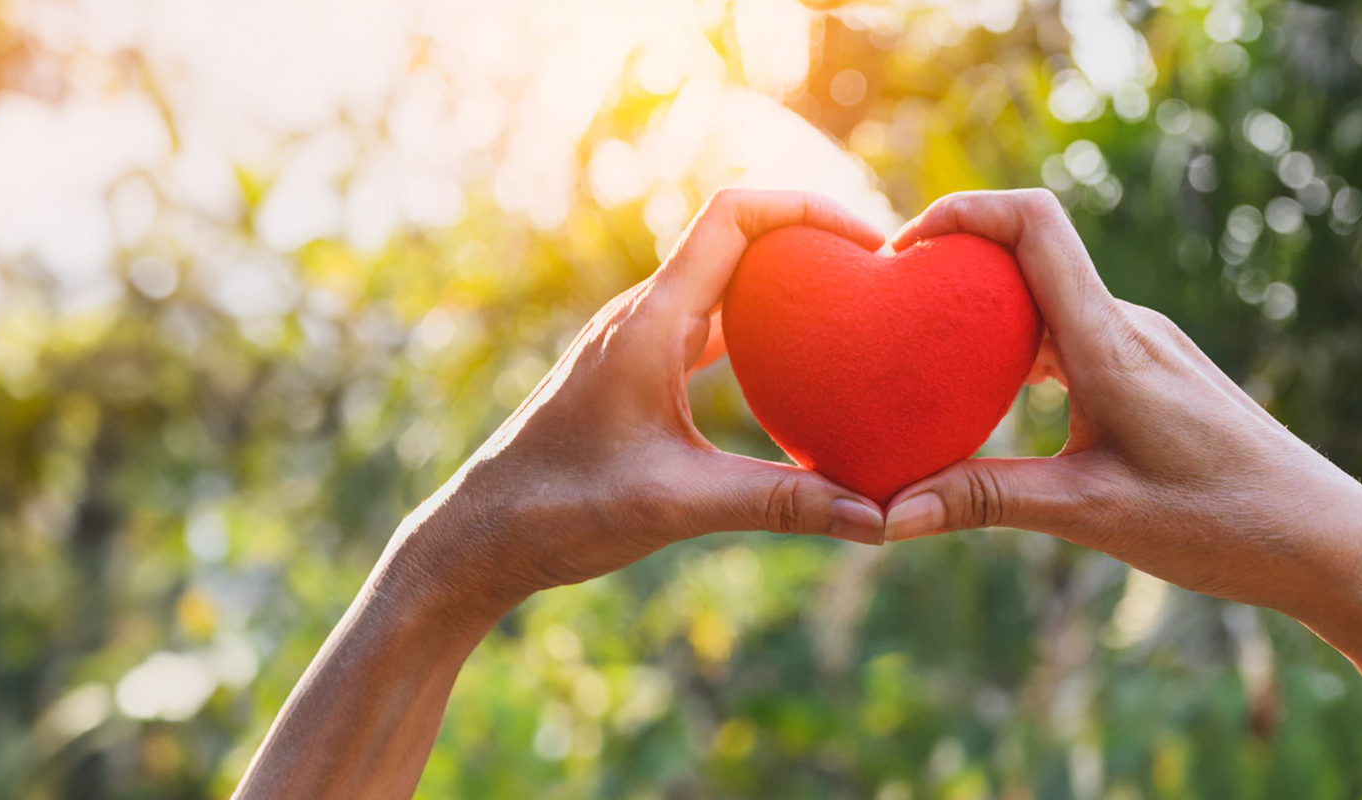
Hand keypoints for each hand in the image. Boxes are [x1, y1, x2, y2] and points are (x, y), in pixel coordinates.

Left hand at [388, 189, 887, 621]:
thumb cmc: (561, 508)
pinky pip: (708, 327)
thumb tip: (876, 518)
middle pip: (736, 240)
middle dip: (809, 243)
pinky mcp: (633, 373)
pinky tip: (798, 373)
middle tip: (880, 277)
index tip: (868, 243)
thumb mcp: (680, 504)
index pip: (732, 216)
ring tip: (854, 315)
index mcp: (649, 323)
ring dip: (784, 288)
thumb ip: (779, 503)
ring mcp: (634, 342)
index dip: (805, 208)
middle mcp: (640, 317)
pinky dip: (757, 332)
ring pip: (722, 285)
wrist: (481, 532)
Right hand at [880, 189, 1361, 655]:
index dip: (962, 211)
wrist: (1324, 540)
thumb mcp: (1090, 516)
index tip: (899, 250)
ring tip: (916, 357)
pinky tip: (984, 398)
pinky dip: (1013, 349)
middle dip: (949, 267)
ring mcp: (1141, 343)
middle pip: (1026, 254)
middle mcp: (1127, 326)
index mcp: (1112, 345)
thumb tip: (886, 516)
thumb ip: (984, 502)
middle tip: (881, 314)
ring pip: (1043, 298)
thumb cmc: (1222, 524)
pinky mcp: (1147, 368)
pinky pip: (1065, 332)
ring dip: (979, 314)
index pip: (1035, 224)